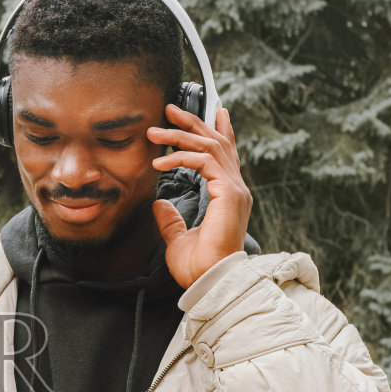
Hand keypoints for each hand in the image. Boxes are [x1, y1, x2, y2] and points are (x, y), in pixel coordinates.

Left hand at [147, 104, 252, 288]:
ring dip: (180, 135)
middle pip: (217, 143)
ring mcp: (235, 189)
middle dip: (193, 122)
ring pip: (209, 147)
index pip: (225, 155)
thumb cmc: (198, 266)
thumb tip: (159, 203)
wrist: (209, 281)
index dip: (218, 130)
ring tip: (155, 131)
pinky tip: (160, 162)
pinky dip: (181, 157)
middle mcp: (235, 189)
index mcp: (228, 196)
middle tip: (170, 109)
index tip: (212, 111)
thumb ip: (171, 218)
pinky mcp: (229, 193)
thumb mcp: (178, 237)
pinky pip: (204, 162)